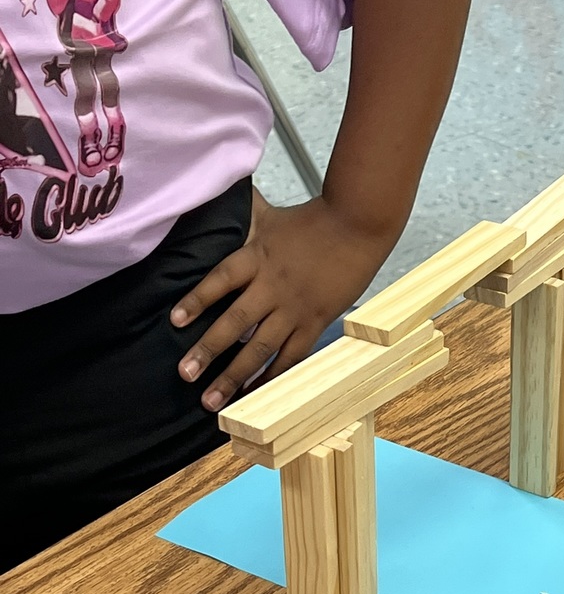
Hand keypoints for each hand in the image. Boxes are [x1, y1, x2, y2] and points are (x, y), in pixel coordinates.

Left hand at [171, 189, 397, 410]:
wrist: (358, 225)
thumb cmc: (314, 219)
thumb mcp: (272, 215)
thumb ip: (243, 216)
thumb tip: (216, 193)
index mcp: (257, 257)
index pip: (221, 280)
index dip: (198, 300)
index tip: (175, 321)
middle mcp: (272, 287)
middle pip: (236, 323)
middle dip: (208, 350)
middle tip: (185, 374)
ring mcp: (295, 309)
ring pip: (260, 348)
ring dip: (235, 375)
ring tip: (212, 400)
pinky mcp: (315, 322)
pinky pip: (290, 356)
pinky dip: (271, 376)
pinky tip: (253, 393)